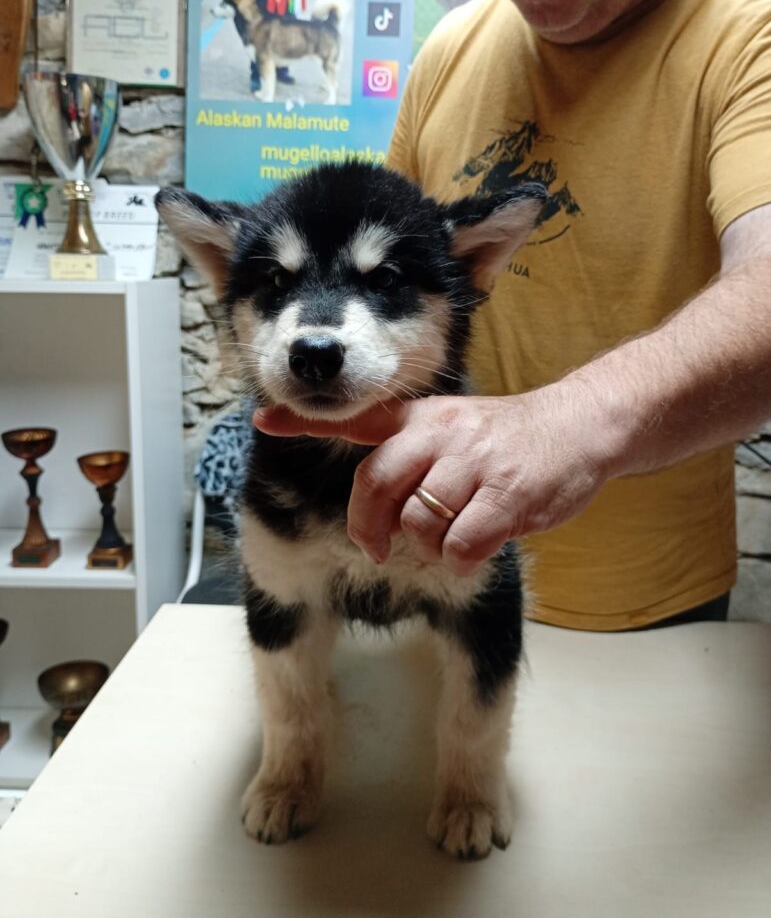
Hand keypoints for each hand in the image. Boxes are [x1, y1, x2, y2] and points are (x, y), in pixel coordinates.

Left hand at [253, 388, 611, 577]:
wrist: (578, 427)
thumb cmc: (508, 440)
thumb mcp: (452, 426)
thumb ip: (406, 447)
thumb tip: (367, 483)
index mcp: (422, 418)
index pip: (357, 416)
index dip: (306, 420)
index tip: (263, 418)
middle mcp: (441, 434)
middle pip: (376, 484)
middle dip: (368, 526)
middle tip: (376, 547)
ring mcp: (474, 463)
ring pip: (418, 522)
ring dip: (428, 546)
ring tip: (451, 538)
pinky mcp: (508, 496)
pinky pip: (461, 544)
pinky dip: (461, 559)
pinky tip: (477, 548)